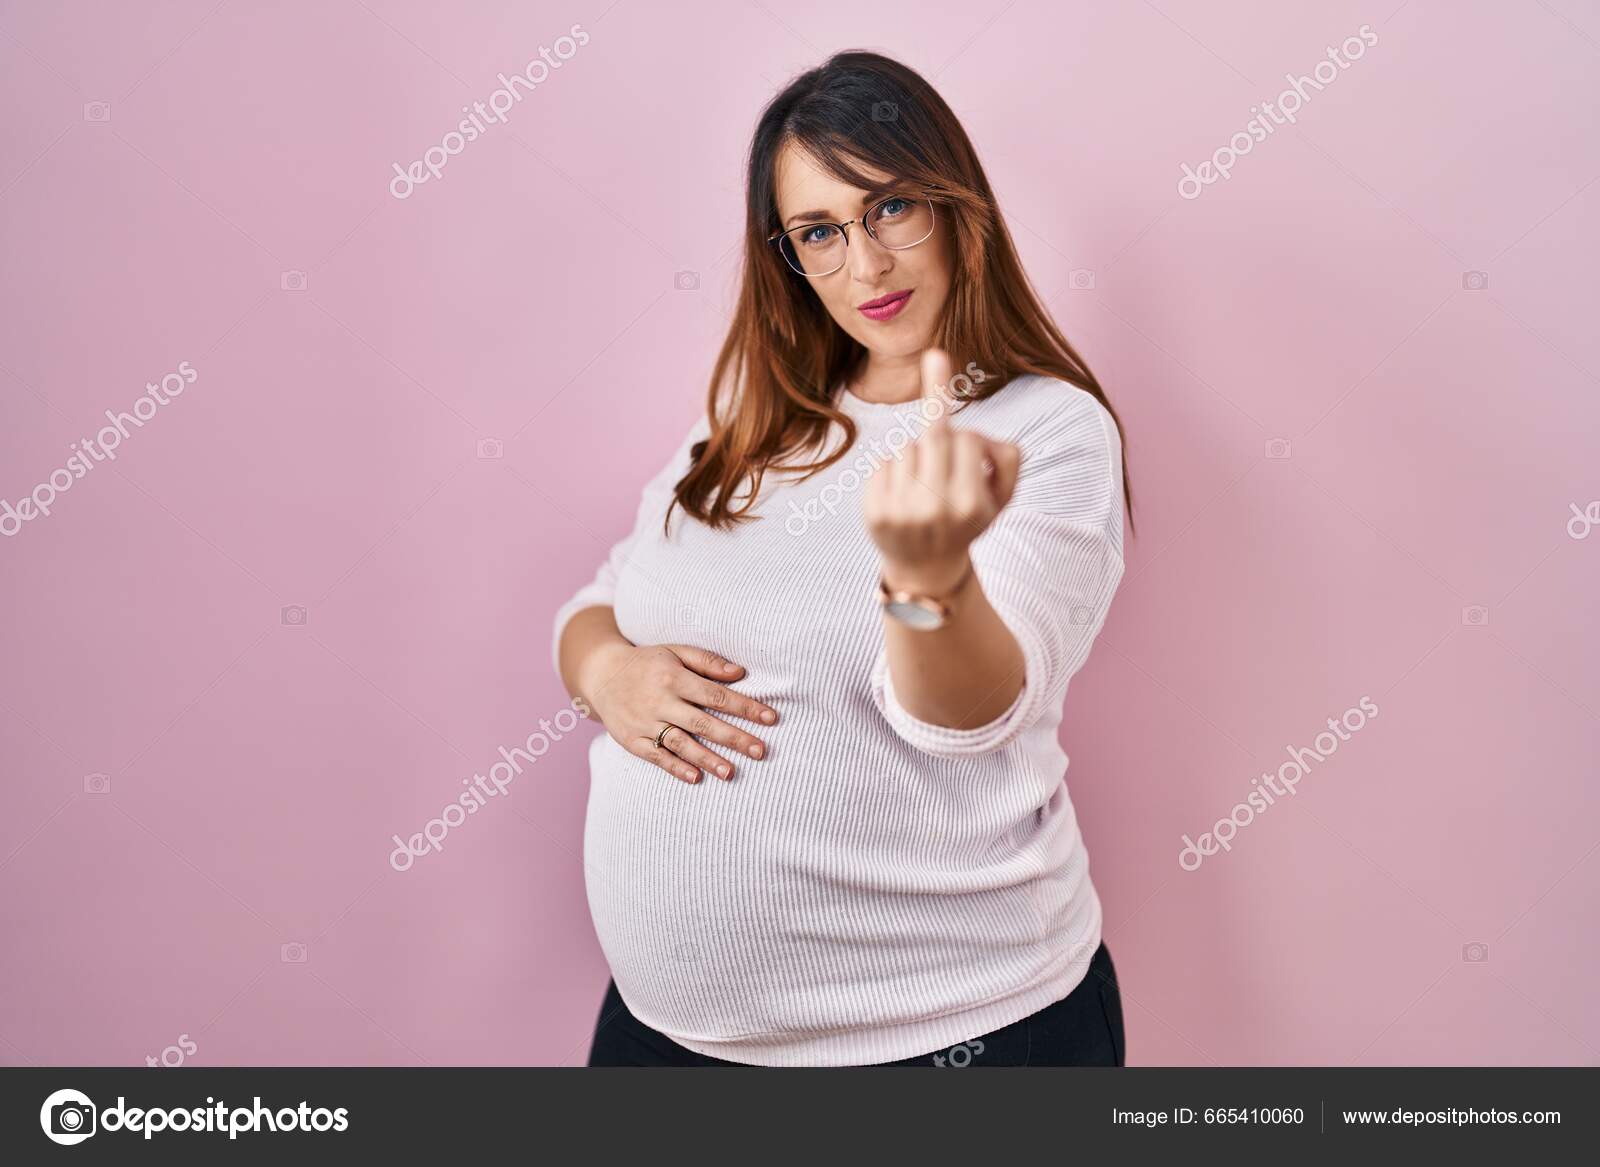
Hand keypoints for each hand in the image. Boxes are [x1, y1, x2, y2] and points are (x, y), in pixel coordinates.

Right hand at [579, 641, 776, 783]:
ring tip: (731, 772)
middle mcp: (660, 701)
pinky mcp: (632, 740)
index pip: (716, 694)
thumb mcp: (674, 651)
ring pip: (681, 743)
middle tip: (761, 751)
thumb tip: (740, 673)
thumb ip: (707, 661)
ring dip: (707, 759)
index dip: (745, 707)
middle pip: (703, 722)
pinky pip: (656, 756)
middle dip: (734, 737)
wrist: (601, 674)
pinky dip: (675, 767)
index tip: (771, 718)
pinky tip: (696, 777)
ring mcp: (645, 723)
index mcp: (674, 677)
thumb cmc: (647, 662)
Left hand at [863, 348, 1020, 593]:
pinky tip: (902, 490)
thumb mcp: (1000, 499)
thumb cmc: (965, 522)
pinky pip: (882, 462)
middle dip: (938, 424)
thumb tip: (981, 431)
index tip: (968, 448)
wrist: (926, 566)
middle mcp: (934, 507)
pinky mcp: (875, 510)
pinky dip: (893, 468)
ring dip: (917, 452)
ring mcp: (900, 509)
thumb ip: (1007, 459)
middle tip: (939, 419)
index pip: (968, 439)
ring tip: (924, 477)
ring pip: (907, 446)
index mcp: (969, 504)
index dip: (969, 438)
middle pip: (935, 435)